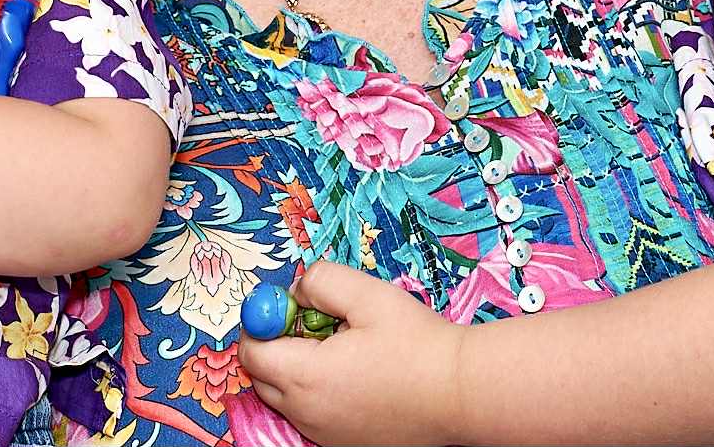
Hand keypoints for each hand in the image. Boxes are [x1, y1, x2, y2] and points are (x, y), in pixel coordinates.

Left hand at [237, 262, 466, 446]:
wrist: (462, 394)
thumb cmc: (418, 345)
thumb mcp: (367, 294)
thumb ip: (319, 281)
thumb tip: (296, 291)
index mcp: (307, 378)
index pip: (251, 352)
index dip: (262, 321)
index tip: (288, 304)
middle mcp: (309, 414)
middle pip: (262, 377)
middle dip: (273, 344)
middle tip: (311, 321)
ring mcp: (327, 434)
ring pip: (287, 397)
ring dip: (296, 367)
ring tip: (339, 344)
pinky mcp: (346, 443)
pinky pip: (312, 414)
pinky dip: (318, 391)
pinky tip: (355, 372)